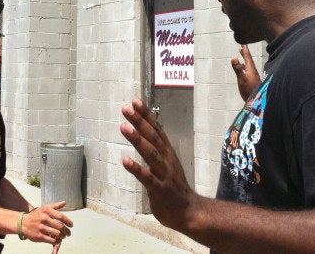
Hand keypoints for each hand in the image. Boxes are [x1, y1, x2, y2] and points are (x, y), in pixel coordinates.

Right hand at [21, 201, 72, 245]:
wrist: (22, 223)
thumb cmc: (35, 215)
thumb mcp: (44, 208)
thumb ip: (55, 206)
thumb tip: (64, 202)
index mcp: (46, 211)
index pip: (61, 216)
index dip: (68, 221)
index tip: (71, 225)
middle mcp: (44, 219)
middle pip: (60, 227)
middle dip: (66, 231)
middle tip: (68, 233)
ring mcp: (41, 228)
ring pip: (57, 234)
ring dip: (62, 236)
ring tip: (63, 236)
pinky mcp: (39, 236)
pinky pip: (52, 240)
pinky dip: (57, 241)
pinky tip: (58, 240)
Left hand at [120, 98, 195, 231]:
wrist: (190, 212)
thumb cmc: (174, 188)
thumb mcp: (167, 164)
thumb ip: (157, 150)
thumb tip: (145, 134)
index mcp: (168, 153)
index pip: (156, 130)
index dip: (146, 115)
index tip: (135, 101)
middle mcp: (167, 160)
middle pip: (153, 137)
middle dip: (140, 122)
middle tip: (126, 108)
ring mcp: (164, 175)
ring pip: (151, 154)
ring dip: (137, 140)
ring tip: (124, 127)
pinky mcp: (160, 190)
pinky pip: (147, 178)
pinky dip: (136, 169)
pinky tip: (125, 161)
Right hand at [231, 44, 259, 100]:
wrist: (256, 101)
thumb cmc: (249, 90)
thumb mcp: (242, 79)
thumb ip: (237, 69)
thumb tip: (233, 57)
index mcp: (251, 69)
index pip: (248, 57)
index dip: (245, 50)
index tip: (243, 43)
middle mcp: (253, 71)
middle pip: (249, 59)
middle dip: (245, 53)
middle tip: (243, 46)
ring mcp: (253, 76)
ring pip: (249, 64)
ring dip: (245, 59)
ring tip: (242, 54)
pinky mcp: (253, 80)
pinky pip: (248, 69)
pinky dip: (245, 66)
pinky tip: (243, 68)